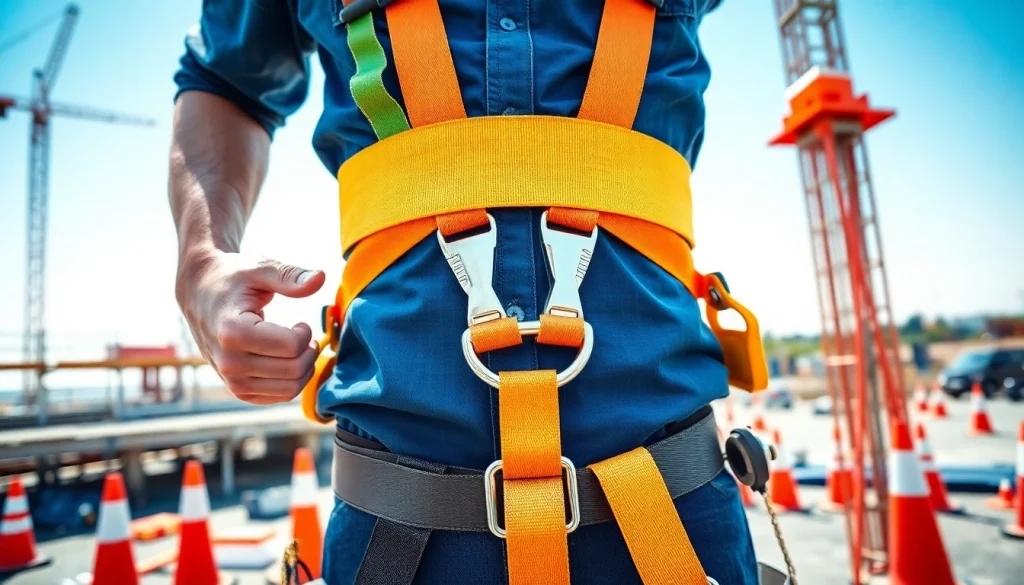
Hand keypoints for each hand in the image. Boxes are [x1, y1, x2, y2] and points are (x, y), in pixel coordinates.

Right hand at [176, 250, 325, 404]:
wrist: (200, 295)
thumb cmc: (233, 279)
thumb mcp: (260, 270)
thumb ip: (290, 276)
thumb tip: (321, 277)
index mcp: (232, 332)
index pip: (291, 346)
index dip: (306, 334)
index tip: (301, 323)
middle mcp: (229, 362)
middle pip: (294, 370)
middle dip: (310, 352)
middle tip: (305, 335)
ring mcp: (232, 381)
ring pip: (290, 389)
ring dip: (305, 368)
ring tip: (299, 348)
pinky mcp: (238, 391)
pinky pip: (279, 397)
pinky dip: (293, 381)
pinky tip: (287, 360)